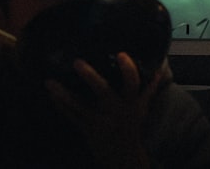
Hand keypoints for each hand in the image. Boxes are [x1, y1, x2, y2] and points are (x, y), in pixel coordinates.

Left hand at [45, 52, 170, 168]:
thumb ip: (149, 89)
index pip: (133, 83)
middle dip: (90, 77)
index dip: (127, 69)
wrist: (123, 156)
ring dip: (64, 93)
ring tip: (50, 82)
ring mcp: (99, 120)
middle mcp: (115, 110)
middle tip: (77, 62)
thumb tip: (159, 71)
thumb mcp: (143, 108)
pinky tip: (51, 93)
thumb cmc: (133, 128)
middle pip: (102, 91)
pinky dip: (61, 105)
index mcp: (131, 103)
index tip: (120, 54)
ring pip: (79, 105)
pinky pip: (72, 116)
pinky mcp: (87, 129)